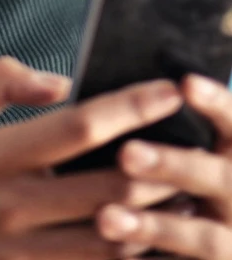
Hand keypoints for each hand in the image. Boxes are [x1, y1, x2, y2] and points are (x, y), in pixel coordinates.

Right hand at [0, 56, 183, 259]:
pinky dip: (126, 255)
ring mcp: (21, 254)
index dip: (127, 107)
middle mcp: (12, 208)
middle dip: (159, 166)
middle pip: (106, 190)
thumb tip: (59, 79)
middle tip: (197, 142)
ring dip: (156, 218)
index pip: (74, 127)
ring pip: (111, 242)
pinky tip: (150, 237)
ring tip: (189, 191)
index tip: (166, 88)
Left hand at [97, 74, 231, 257]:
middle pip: (219, 178)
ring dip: (155, 227)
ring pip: (205, 238)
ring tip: (105, 218)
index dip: (215, 104)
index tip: (186, 82)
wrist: (219, 245)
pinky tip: (118, 254)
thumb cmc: (198, 187)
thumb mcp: (201, 161)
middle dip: (173, 165)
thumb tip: (128, 88)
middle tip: (126, 153)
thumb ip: (177, 133)